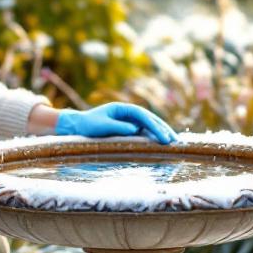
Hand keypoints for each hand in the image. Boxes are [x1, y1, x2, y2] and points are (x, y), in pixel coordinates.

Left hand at [55, 102, 177, 144]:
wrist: (78, 127)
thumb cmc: (88, 125)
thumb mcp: (102, 126)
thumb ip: (119, 127)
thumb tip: (136, 130)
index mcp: (122, 108)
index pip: (143, 116)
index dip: (155, 126)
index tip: (163, 137)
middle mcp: (128, 113)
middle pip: (150, 119)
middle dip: (162, 129)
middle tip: (174, 140)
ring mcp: (129, 121)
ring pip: (148, 126)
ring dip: (160, 133)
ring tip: (172, 142)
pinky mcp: (128, 129)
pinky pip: (143, 133)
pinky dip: (152, 138)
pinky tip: (161, 144)